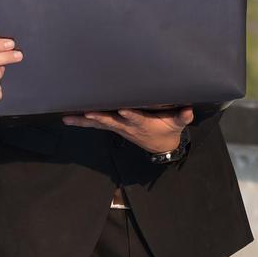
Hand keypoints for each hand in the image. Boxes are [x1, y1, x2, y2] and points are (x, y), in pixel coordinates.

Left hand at [63, 107, 192, 153]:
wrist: (161, 146)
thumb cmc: (169, 129)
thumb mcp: (178, 123)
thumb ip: (183, 117)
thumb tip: (189, 110)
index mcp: (143, 124)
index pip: (135, 119)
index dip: (129, 115)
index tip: (122, 110)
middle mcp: (127, 126)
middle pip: (111, 122)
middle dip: (99, 117)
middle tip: (87, 113)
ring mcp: (119, 127)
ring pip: (99, 124)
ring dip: (84, 121)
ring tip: (68, 118)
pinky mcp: (114, 126)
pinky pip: (96, 124)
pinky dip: (82, 122)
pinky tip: (68, 119)